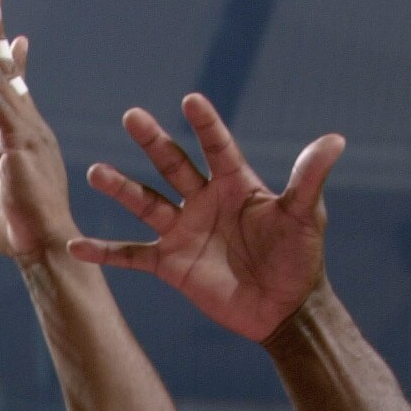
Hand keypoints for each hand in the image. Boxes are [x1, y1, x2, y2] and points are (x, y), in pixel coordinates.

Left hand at [0, 7, 75, 267]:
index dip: (12, 62)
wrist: (46, 249)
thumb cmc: (25, 231)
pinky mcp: (18, 146)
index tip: (13, 36)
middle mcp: (32, 129)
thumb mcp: (3, 195)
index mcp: (29, 139)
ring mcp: (27, 134)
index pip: (18, 93)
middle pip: (8, 74)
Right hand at [68, 95, 345, 341]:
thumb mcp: (304, 215)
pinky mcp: (171, 265)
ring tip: (95, 172)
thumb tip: (334, 140)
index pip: (217, 146)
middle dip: (153, 141)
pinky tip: (76, 246)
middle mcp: (205, 201)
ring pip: (146, 204)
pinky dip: (104, 252)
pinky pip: (131, 256)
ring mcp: (184, 232)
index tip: (190, 102)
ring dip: (121, 189)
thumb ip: (309, 178)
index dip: (205, 125)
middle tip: (131, 116)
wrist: (282, 308)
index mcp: (236, 184)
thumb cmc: (298, 258)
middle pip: (173, 165)